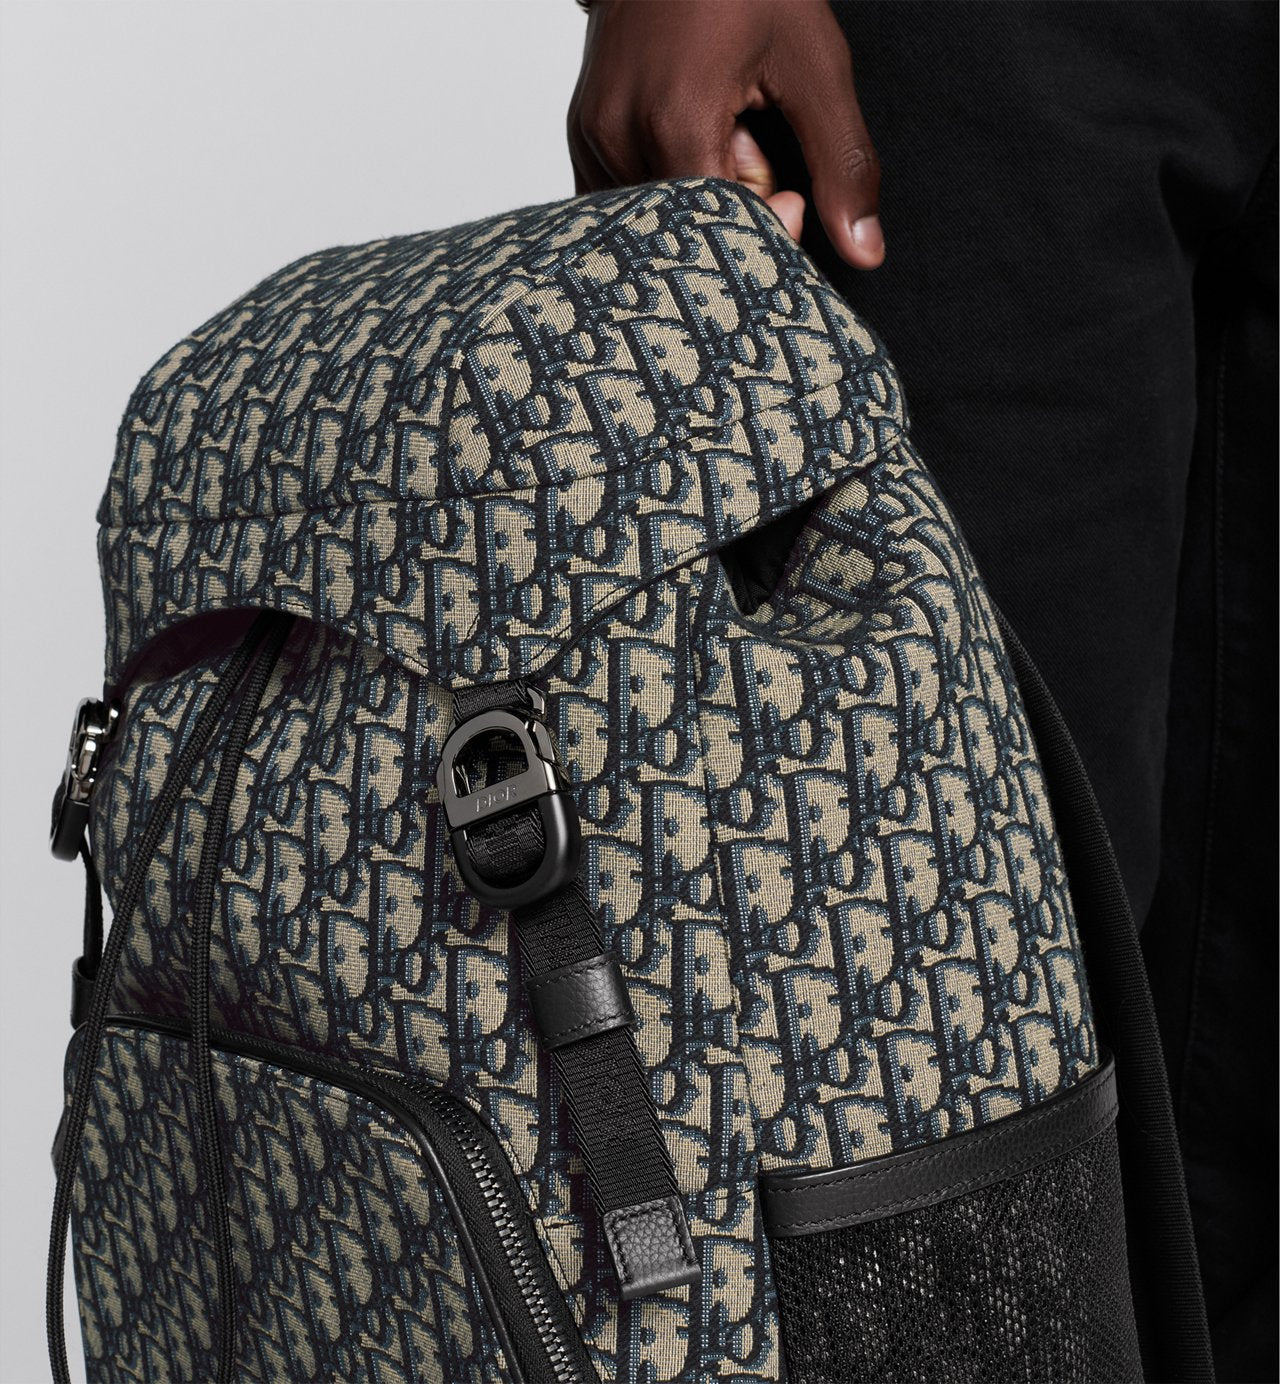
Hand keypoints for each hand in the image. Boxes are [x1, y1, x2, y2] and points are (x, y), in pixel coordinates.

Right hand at [567, 0, 883, 267]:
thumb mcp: (813, 64)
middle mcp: (619, 136)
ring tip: (714, 126)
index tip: (792, 193)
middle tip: (748, 140)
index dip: (764, 225)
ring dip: (698, 194)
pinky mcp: (581, 140)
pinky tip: (683, 133)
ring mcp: (591, 139)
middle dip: (731, 205)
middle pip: (690, 230)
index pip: (722, 232)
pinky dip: (667, 185)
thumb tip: (865, 252)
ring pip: (659, 218)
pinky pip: (631, 200)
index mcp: (675, 122)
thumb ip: (841, 163)